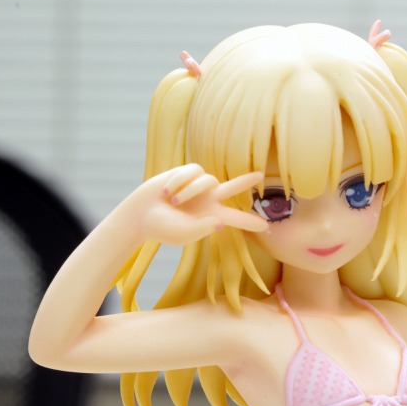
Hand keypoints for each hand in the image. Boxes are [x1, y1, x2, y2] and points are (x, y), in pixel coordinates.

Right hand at [136, 164, 267, 245]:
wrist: (140, 214)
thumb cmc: (162, 228)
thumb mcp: (184, 234)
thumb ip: (203, 229)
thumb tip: (221, 221)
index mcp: (212, 217)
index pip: (236, 219)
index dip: (251, 222)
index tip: (266, 226)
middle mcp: (208, 200)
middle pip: (232, 187)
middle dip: (245, 181)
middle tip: (260, 175)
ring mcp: (197, 186)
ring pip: (209, 180)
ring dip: (191, 190)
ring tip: (173, 200)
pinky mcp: (186, 173)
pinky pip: (193, 171)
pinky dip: (180, 181)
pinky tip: (166, 191)